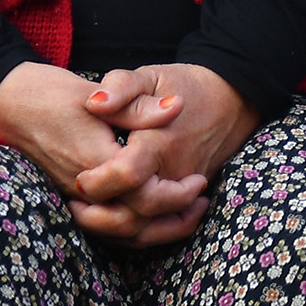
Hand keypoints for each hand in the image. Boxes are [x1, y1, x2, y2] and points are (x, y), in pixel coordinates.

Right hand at [0, 61, 205, 244]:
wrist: (0, 97)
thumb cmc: (44, 92)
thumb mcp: (93, 95)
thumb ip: (137, 107)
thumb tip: (177, 107)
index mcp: (94, 162)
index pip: (145, 197)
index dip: (177, 194)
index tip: (198, 180)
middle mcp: (82, 186)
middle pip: (134, 223)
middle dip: (173, 217)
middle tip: (199, 199)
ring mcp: (70, 192)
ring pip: (117, 231)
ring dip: (153, 229)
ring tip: (181, 215)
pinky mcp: (65, 191)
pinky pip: (102, 223)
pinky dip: (128, 226)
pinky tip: (145, 214)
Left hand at [68, 62, 258, 245]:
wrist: (231, 100)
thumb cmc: (184, 85)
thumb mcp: (149, 76)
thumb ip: (121, 87)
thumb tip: (95, 103)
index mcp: (159, 143)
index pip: (127, 175)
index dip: (98, 181)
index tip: (77, 179)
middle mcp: (173, 173)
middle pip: (136, 212)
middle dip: (99, 214)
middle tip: (74, 199)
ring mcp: (184, 190)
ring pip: (149, 229)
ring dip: (113, 228)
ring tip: (84, 210)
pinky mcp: (188, 198)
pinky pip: (162, 226)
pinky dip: (135, 230)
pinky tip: (109, 214)